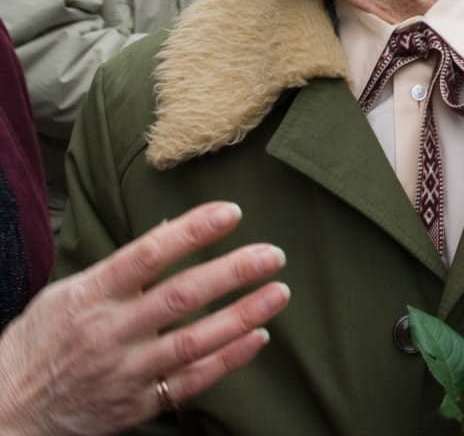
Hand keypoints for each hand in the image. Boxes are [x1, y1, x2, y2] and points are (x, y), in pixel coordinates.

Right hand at [0, 201, 288, 434]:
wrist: (11, 409)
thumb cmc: (42, 339)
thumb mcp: (70, 291)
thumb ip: (122, 267)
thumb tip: (170, 230)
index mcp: (94, 294)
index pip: (149, 254)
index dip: (192, 231)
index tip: (232, 212)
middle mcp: (112, 331)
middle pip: (181, 296)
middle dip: (233, 273)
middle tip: (273, 254)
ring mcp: (126, 371)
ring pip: (194, 341)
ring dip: (242, 316)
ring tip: (278, 293)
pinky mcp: (137, 405)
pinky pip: (190, 382)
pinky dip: (227, 361)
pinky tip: (257, 338)